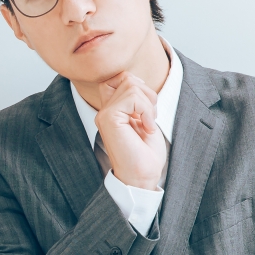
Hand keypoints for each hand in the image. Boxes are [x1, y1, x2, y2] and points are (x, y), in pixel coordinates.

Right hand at [93, 72, 166, 190]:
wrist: (141, 177)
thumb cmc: (145, 155)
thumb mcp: (144, 120)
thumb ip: (138, 101)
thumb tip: (138, 80)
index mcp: (112, 111)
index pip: (121, 78)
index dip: (140, 87)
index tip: (148, 111)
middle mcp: (105, 111)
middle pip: (126, 77)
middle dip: (147, 92)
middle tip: (150, 117)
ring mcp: (104, 114)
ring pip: (131, 84)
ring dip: (148, 103)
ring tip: (148, 124)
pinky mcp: (108, 118)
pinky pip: (132, 97)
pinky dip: (146, 110)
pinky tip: (147, 128)